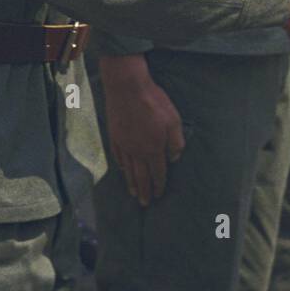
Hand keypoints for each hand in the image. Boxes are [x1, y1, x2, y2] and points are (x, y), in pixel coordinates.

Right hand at [98, 55, 184, 206]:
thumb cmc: (153, 102)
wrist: (127, 87)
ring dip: (131, 183)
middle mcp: (137, 151)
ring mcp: (123, 144)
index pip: (157, 172)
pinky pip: (118, 156)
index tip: (159, 195)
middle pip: (141, 175)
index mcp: (153, 148)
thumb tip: (175, 158)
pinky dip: (121, 166)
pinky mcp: (114, 135)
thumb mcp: (173, 120)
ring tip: (133, 193)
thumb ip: (176, 142)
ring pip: (128, 169)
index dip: (159, 185)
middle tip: (145, 203)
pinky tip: (123, 169)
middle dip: (144, 190)